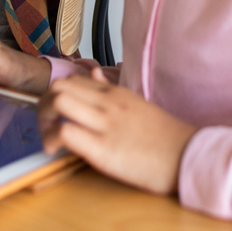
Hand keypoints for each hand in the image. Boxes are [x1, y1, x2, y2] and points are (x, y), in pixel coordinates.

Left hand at [37, 67, 196, 194]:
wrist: (188, 156)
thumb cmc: (165, 137)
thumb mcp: (137, 104)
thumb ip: (110, 90)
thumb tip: (93, 74)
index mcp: (116, 93)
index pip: (72, 80)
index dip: (55, 97)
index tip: (56, 115)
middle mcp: (108, 103)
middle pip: (58, 87)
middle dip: (43, 106)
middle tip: (47, 127)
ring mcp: (105, 124)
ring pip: (57, 102)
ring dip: (43, 120)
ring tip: (50, 139)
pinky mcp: (103, 149)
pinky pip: (65, 133)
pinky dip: (52, 141)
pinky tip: (56, 152)